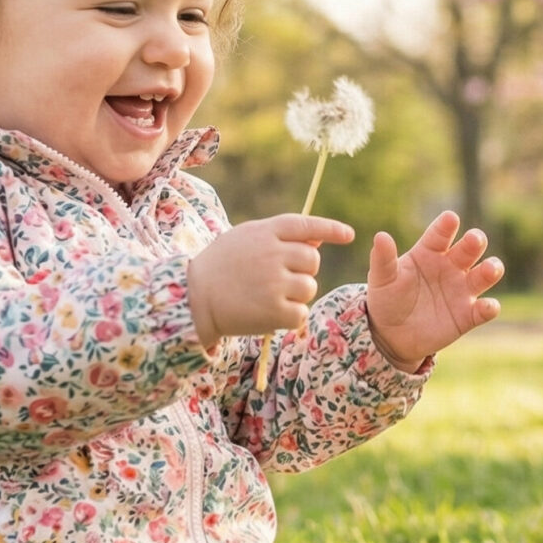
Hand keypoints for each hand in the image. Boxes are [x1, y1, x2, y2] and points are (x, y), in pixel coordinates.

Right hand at [189, 214, 353, 345]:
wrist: (193, 298)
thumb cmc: (221, 266)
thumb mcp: (246, 239)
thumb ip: (279, 237)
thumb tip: (317, 243)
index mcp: (266, 231)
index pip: (306, 226)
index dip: (330, 229)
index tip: (349, 235)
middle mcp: (273, 253)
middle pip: (312, 262)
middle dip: (302, 271)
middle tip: (277, 279)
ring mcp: (274, 282)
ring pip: (309, 288)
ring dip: (296, 295)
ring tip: (267, 296)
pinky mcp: (275, 310)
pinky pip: (301, 313)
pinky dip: (290, 317)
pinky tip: (268, 313)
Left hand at [366, 211, 503, 367]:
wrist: (391, 334)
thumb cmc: (387, 298)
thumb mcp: (381, 279)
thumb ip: (383, 258)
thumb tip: (380, 236)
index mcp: (430, 252)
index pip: (440, 234)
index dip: (446, 226)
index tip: (451, 219)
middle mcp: (451, 266)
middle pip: (469, 249)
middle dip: (475, 242)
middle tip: (475, 239)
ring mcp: (461, 290)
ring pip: (483, 275)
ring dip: (491, 269)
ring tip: (490, 269)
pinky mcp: (468, 315)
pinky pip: (483, 310)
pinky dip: (489, 308)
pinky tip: (488, 306)